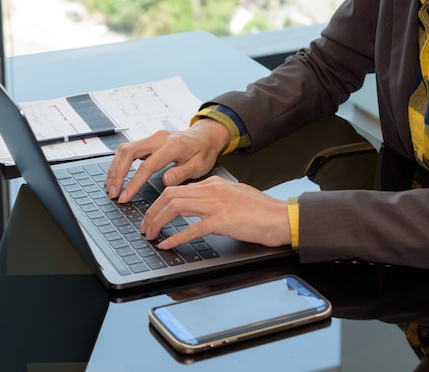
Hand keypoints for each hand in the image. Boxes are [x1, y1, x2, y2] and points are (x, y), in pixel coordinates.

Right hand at [105, 118, 229, 202]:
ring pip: (125, 149)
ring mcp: (152, 137)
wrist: (206, 136)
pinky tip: (116, 176)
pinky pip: (128, 150)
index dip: (133, 183)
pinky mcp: (148, 140)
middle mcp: (159, 138)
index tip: (125, 197)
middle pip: (128, 152)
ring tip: (111, 187)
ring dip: (114, 168)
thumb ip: (181, 173)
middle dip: (116, 174)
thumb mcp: (200, 166)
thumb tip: (165, 181)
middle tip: (113, 193)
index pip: (146, 165)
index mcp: (172, 145)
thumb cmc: (204, 152)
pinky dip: (119, 163)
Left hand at [141, 176, 291, 248]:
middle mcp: (213, 190)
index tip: (152, 215)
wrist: (284, 217)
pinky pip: (192, 228)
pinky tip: (168, 245)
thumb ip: (215, 199)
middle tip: (145, 227)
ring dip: (158, 222)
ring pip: (175, 207)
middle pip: (169, 195)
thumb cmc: (262, 211)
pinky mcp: (223, 220)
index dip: (159, 203)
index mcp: (214, 184)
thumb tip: (196, 209)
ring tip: (151, 235)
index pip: (177, 188)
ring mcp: (217, 204)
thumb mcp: (234, 197)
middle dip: (151, 211)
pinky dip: (176, 238)